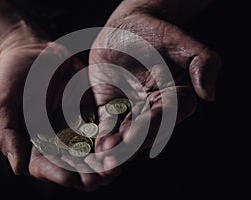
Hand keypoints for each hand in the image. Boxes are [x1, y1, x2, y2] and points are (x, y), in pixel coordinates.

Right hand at [0, 28, 104, 190]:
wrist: (32, 52)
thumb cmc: (11, 78)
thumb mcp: (1, 103)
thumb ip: (5, 134)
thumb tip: (17, 168)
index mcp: (33, 143)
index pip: (44, 166)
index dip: (57, 174)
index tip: (70, 178)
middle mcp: (56, 139)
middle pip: (72, 163)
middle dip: (85, 173)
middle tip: (97, 180)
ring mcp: (75, 126)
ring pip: (91, 150)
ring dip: (102, 161)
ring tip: (114, 168)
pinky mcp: (90, 111)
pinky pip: (103, 126)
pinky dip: (112, 136)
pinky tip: (121, 142)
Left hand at [87, 12, 220, 177]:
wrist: (124, 28)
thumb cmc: (153, 32)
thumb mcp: (178, 40)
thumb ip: (201, 61)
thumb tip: (209, 93)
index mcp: (174, 96)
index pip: (167, 116)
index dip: (151, 127)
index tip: (133, 136)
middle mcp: (153, 108)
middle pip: (144, 131)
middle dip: (128, 146)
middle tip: (112, 160)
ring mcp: (131, 110)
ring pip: (124, 133)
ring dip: (113, 148)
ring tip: (101, 160)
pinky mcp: (111, 108)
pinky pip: (106, 124)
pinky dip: (100, 136)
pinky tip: (93, 148)